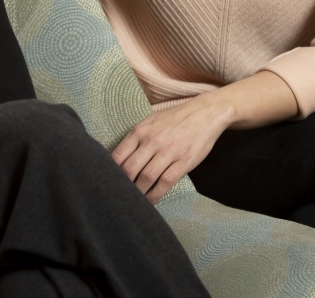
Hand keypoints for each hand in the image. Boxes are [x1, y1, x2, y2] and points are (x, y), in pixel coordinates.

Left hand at [111, 96, 231, 203]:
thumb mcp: (151, 121)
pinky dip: (156, 194)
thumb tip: (119, 157)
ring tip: (134, 201)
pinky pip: (166, 182)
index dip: (110, 172)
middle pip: (130, 168)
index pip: (118, 155)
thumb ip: (136, 137)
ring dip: (138, 192)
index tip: (109, 182)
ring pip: (146, 177)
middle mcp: (152, 140)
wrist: (205, 113)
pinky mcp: (184, 161)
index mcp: (140, 131)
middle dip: (123, 185)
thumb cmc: (175, 119)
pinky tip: (151, 200)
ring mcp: (169, 151)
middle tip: (120, 195)